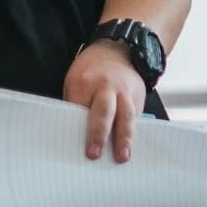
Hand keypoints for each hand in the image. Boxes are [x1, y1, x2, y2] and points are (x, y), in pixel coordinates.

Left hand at [63, 41, 147, 162]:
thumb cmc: (91, 71)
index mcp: (83, 82)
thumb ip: (76, 104)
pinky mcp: (138, 96)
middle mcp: (105, 86)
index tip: (69, 149)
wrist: (118, 50)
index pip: (77, 110)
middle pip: (102, 112)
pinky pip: (136, 117)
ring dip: (124, 138)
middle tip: (94, 154)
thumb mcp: (76, 81)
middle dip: (98, 134)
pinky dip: (134, 133)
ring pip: (125, 116)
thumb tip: (72, 134)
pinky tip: (132, 148)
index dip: (73, 130)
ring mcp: (124, 91)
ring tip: (123, 156)